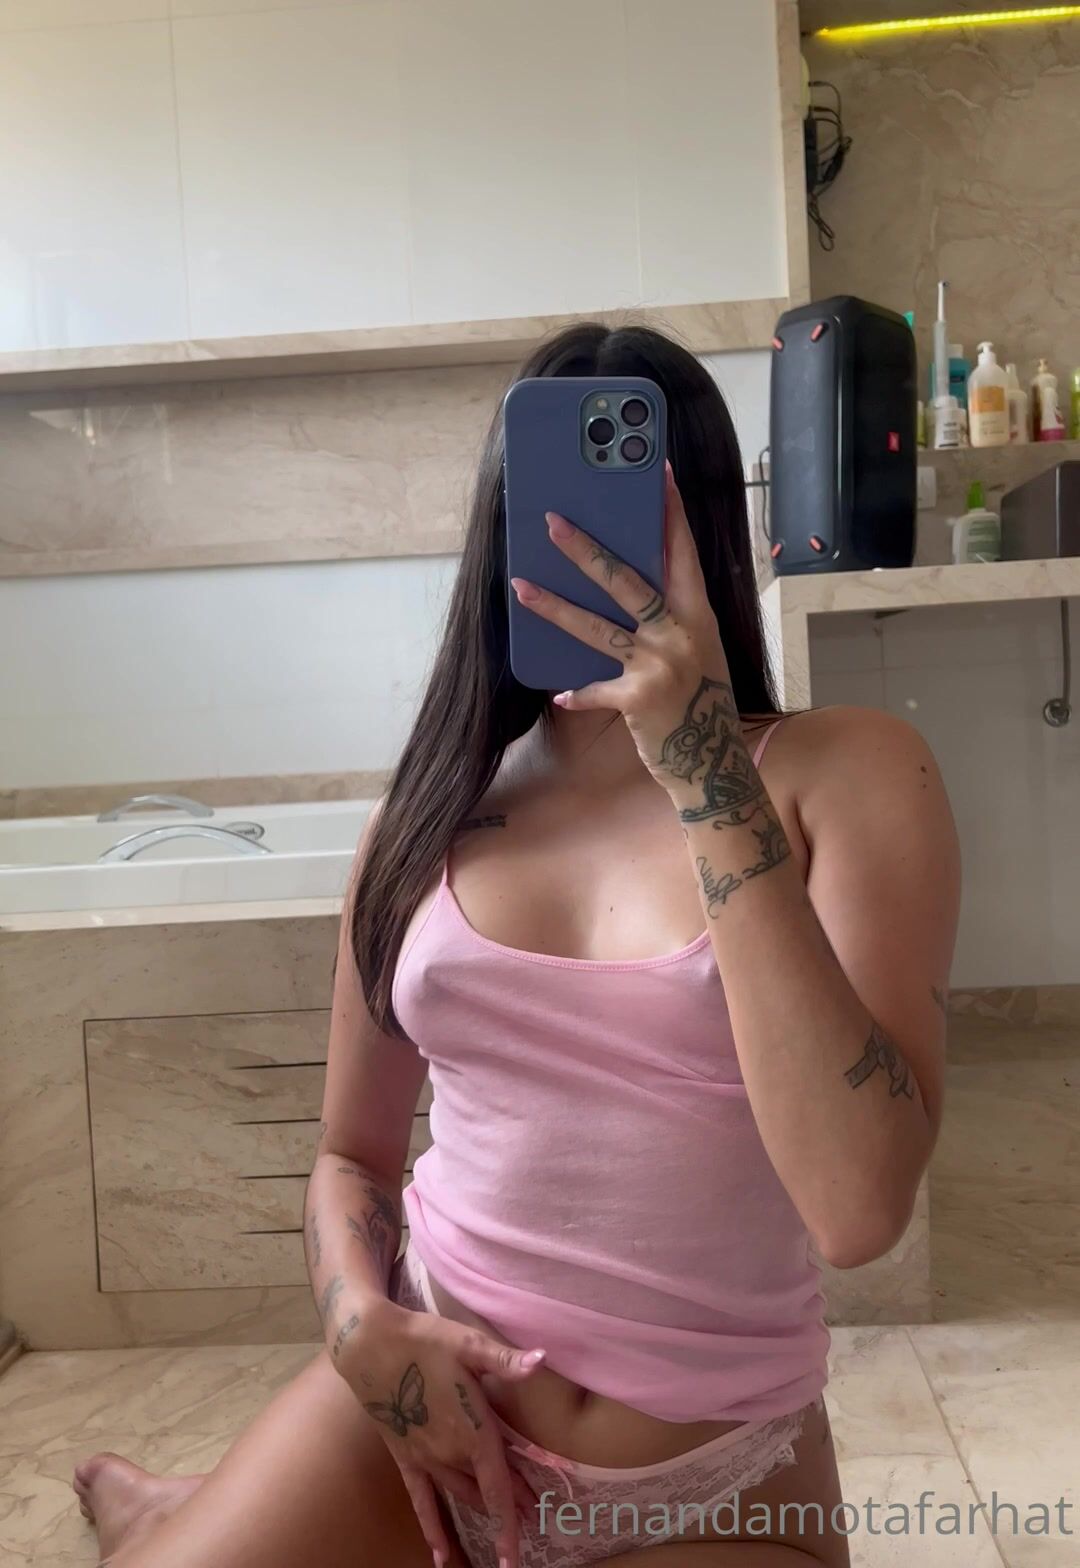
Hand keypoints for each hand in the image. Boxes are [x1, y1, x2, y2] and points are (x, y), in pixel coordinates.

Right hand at [337, 1296, 545, 1567]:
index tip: (524, 1547)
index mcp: (472, 1430)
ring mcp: (425, 1459)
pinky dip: (432, 1528)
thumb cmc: (424, 1341)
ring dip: (482, 1511)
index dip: (513, 1516)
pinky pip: (421, 1500)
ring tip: (504, 1531)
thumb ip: (504, 1360)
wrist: (369, 1346)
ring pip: (460, 1494)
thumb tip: (541, 1359)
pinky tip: (439, 1556)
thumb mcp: (467, 1344)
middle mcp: (450, 1453)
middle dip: (510, 1506)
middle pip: (486, 1489)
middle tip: (533, 1519)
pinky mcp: (404, 1457)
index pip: (499, 1485)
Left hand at [509, 465, 743, 804]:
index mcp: (699, 615)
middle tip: (552, 521)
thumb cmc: (699, 703)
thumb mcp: (696, 650)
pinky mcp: (640, 698)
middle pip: (627, 580)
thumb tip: (621, 585)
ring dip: (555, 607)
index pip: (683, 553)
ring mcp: (661, 665)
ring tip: (520, 585)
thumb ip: (669, 618)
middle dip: (585, 549)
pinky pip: (596, 690)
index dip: (671, 512)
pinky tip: (557, 694)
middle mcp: (682, 633)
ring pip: (598, 627)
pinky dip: (578, 693)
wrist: (713, 765)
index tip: (657, 473)